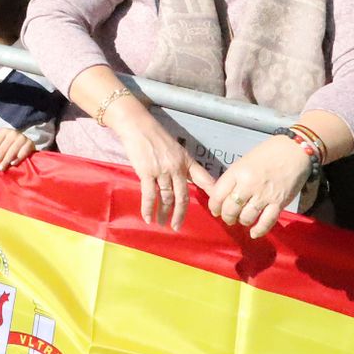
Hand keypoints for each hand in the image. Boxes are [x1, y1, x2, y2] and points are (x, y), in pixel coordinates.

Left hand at [0, 128, 35, 170]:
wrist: (24, 142)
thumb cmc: (7, 141)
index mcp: (4, 131)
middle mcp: (13, 133)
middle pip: (3, 147)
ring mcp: (22, 138)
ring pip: (12, 150)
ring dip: (5, 160)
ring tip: (1, 168)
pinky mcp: (30, 143)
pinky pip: (23, 152)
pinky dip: (18, 158)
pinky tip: (13, 164)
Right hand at [106, 101, 215, 228]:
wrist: (137, 126)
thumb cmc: (155, 136)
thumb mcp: (175, 149)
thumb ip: (182, 165)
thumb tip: (185, 180)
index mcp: (186, 161)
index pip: (203, 179)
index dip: (211, 193)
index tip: (216, 208)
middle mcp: (177, 168)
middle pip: (182, 196)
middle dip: (180, 214)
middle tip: (177, 227)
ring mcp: (162, 171)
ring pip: (166, 198)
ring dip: (164, 213)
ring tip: (161, 223)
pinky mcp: (147, 173)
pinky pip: (149, 195)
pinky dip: (148, 208)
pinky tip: (148, 218)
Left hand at [207, 135, 312, 237]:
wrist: (294, 151)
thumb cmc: (268, 153)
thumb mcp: (245, 161)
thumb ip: (234, 178)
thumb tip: (223, 195)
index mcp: (238, 172)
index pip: (218, 194)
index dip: (214, 206)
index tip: (215, 210)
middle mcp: (249, 185)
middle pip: (230, 209)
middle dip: (227, 217)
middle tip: (228, 218)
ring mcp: (264, 195)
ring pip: (246, 217)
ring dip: (242, 222)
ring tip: (242, 220)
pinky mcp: (279, 203)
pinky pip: (266, 222)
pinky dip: (259, 230)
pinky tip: (254, 233)